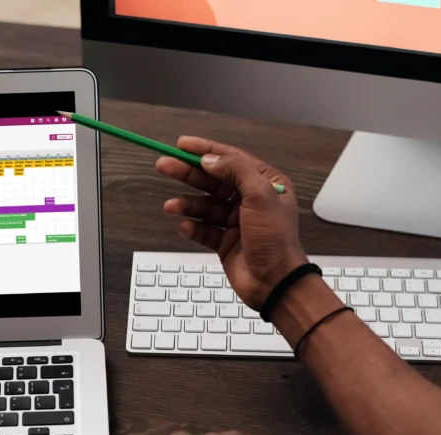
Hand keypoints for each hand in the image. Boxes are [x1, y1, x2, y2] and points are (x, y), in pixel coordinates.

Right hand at [156, 137, 306, 308]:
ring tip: (170, 206)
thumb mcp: (260, 195)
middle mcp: (250, 200)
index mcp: (266, 183)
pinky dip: (193, 227)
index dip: (205, 150)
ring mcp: (237, 221)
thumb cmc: (276, 240)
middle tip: (164, 166)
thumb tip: (210, 159)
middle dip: (187, 174)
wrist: (275, 283)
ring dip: (187, 204)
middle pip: (213, 180)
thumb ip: (235, 171)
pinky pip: (204, 229)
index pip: (231, 159)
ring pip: (205, 205)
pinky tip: (184, 226)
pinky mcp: (226, 242)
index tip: (182, 144)